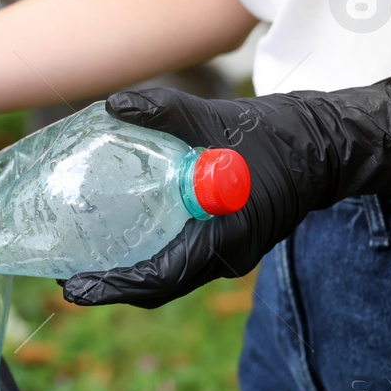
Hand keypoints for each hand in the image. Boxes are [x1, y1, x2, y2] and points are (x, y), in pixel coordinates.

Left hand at [62, 77, 390, 308]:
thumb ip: (164, 111)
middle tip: (67, 276)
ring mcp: (228, 254)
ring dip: (128, 275)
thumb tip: (112, 104)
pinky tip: (119, 243)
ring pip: (170, 277)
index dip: (114, 286)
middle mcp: (226, 256)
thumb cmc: (273, 135)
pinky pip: (181, 263)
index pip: (160, 277)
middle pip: (159, 286)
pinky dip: (148, 261)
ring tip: (83, 263)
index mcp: (225, 235)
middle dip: (112, 286)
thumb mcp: (215, 119)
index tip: (75, 287)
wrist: (323, 146)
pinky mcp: (227, 244)